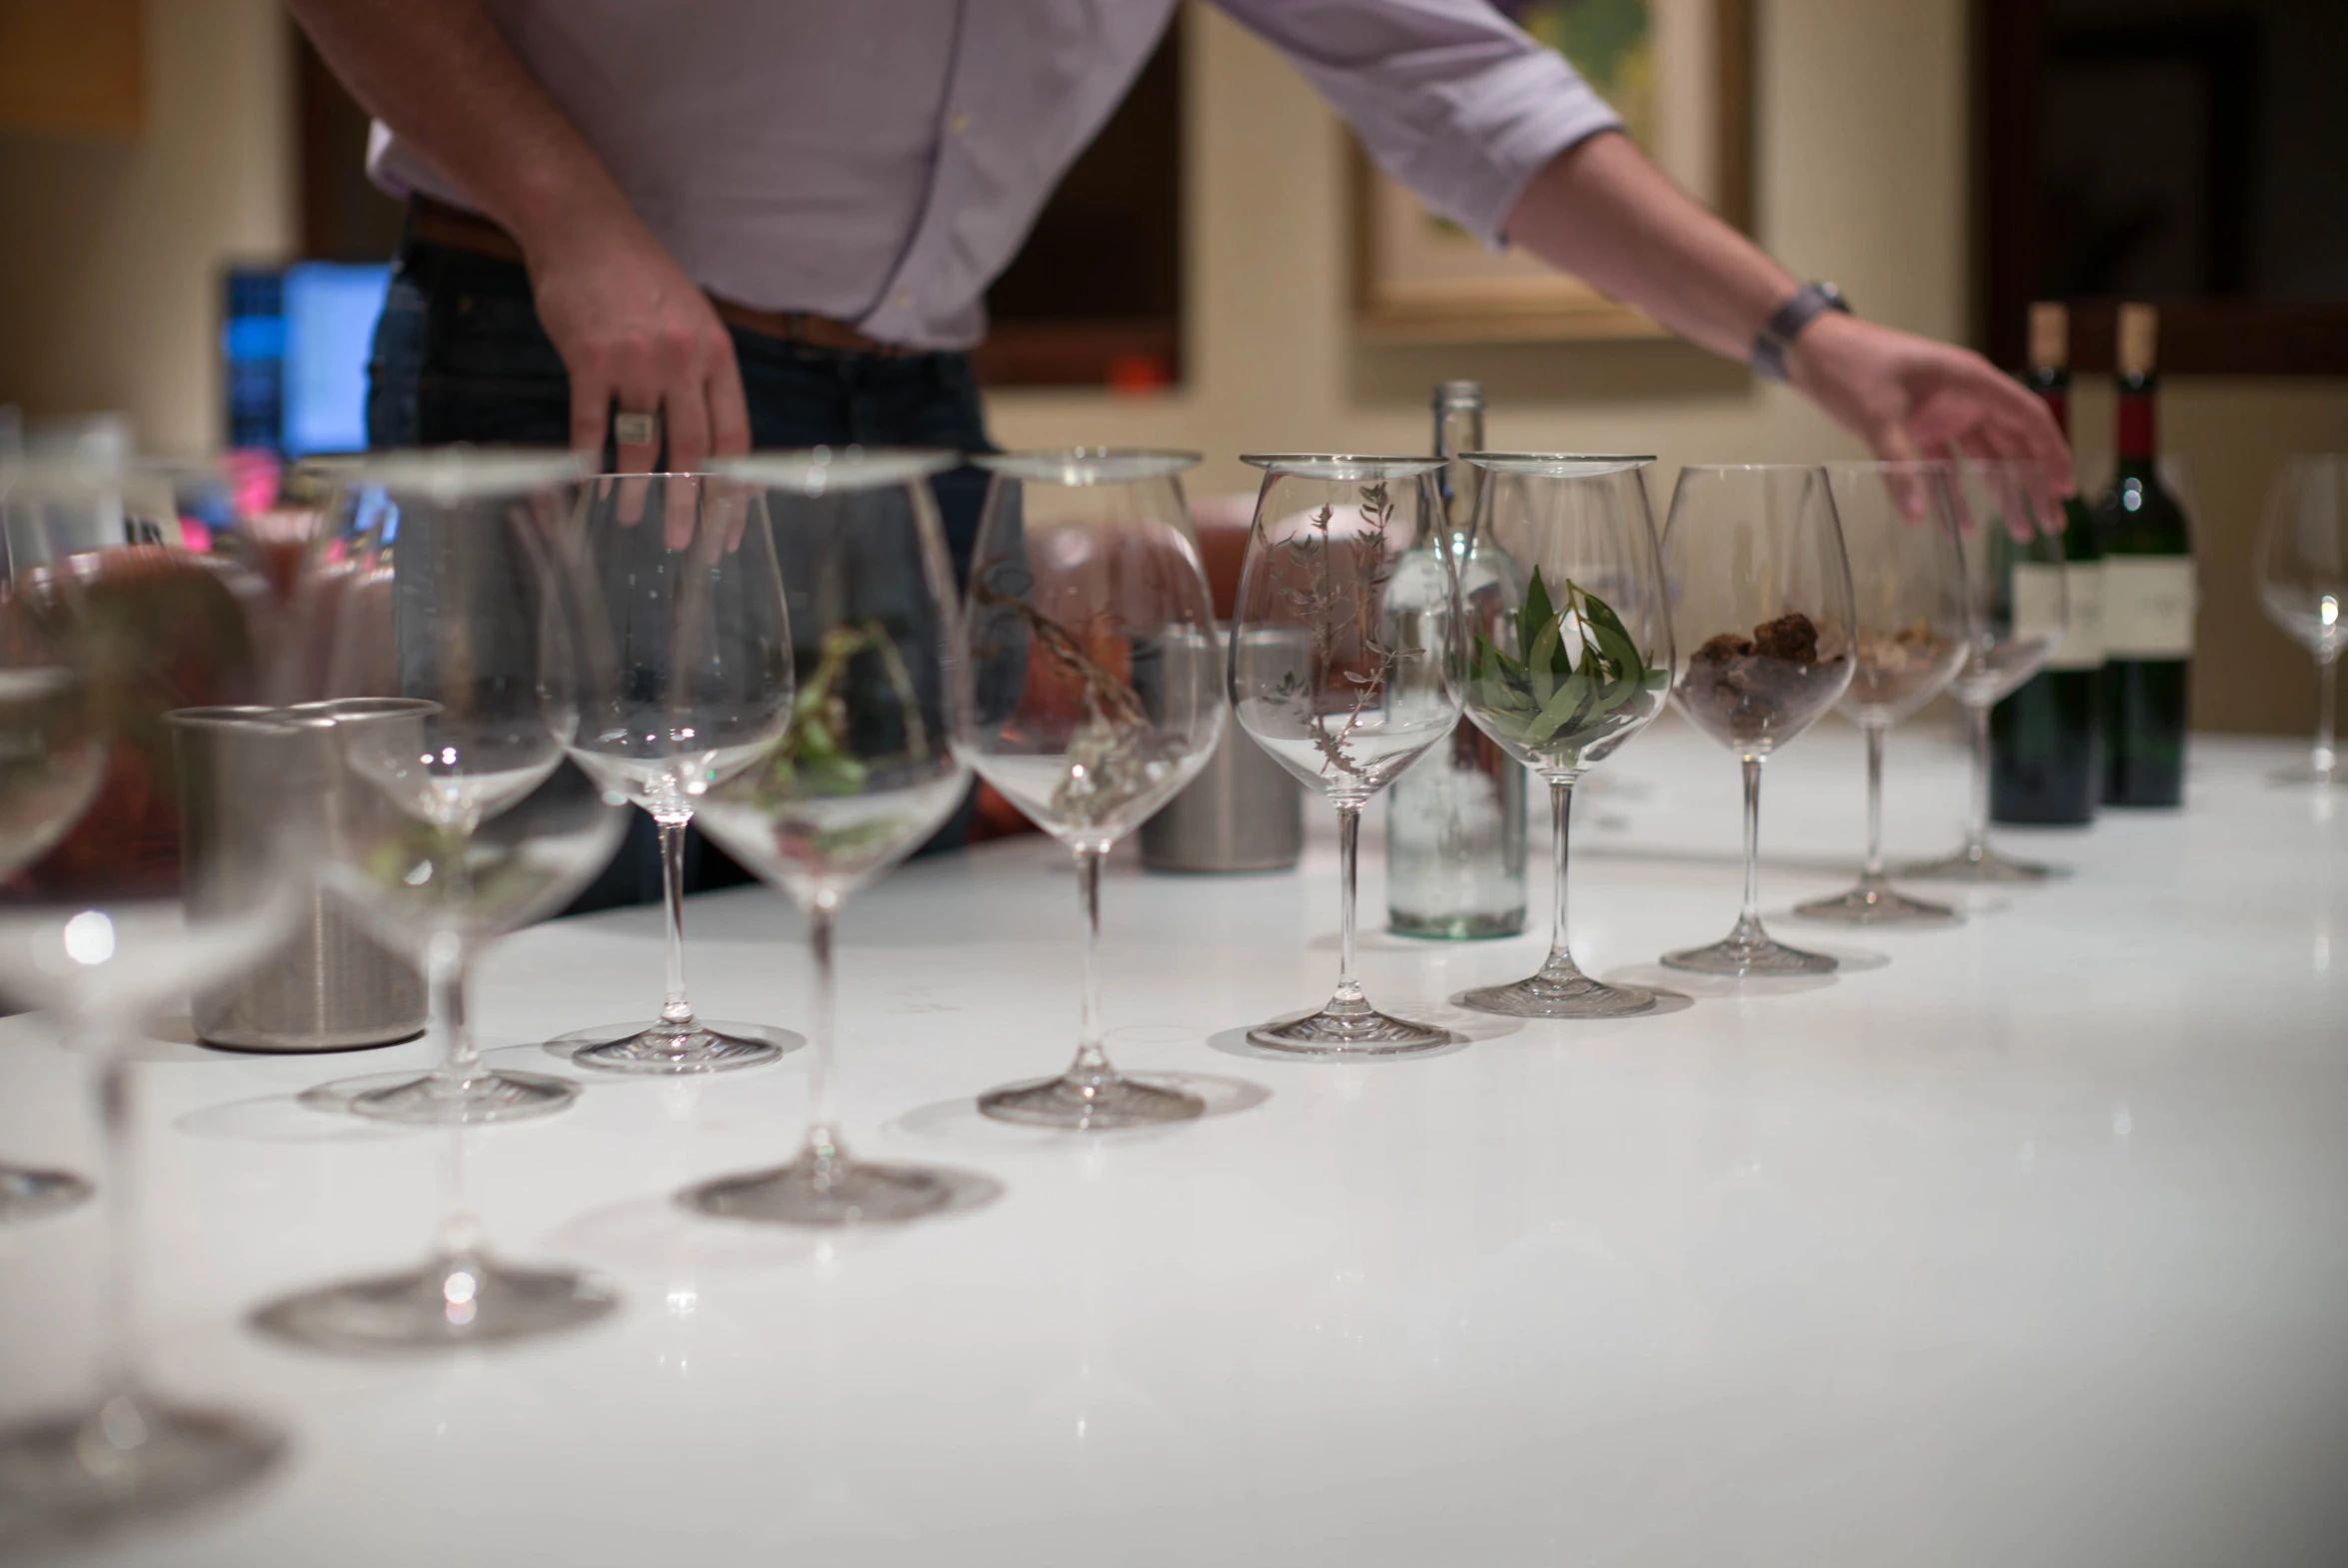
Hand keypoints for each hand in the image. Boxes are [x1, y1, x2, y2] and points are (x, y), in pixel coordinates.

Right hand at [521, 203, 749, 535]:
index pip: (734, 437)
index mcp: (716, 354)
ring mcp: (637, 360)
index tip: (727, 526)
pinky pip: (590, 424)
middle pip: (694, 451)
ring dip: (635, 489)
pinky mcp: (590, 357)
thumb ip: (704, 376)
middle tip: (682, 542)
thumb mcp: (691, 319)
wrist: (584, 227)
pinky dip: (588, 460)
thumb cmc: (639, 278)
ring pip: (642, 444)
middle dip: (689, 505)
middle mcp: (683, 361)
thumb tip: (715, 443)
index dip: (733, 488)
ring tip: (630, 519)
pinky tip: (586, 484)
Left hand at [1788, 313, 2073, 521]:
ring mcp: (1943, 411)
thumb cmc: (1851, 368)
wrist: (1812, 352)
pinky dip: (1954, 492)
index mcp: (1970, 382)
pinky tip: (1961, 525)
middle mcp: (1964, 396)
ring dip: (2001, 492)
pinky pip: (1946, 464)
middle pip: (2012, 443)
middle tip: (2050, 523)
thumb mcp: (1877, 417)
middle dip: (2033, 484)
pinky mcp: (1919, 426)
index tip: (2064, 489)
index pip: (2027, 418)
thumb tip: (1918, 515)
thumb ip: (1899, 465)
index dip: (2051, 454)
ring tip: (2020, 530)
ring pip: (1984, 457)